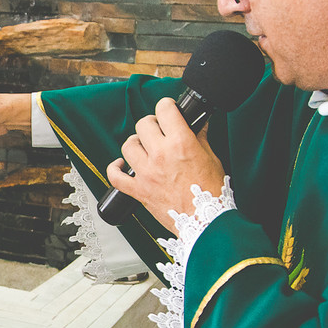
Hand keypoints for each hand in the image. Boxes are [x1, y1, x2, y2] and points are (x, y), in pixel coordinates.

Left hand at [105, 97, 225, 230]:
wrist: (206, 221)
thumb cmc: (212, 192)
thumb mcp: (211, 157)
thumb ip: (200, 137)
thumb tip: (197, 123)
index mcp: (180, 143)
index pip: (165, 110)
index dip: (166, 106)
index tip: (168, 109)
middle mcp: (160, 155)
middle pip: (143, 124)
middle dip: (152, 124)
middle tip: (159, 130)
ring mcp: (146, 173)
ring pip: (128, 145)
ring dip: (135, 143)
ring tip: (143, 146)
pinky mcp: (138, 190)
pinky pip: (115, 176)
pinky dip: (115, 169)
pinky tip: (121, 164)